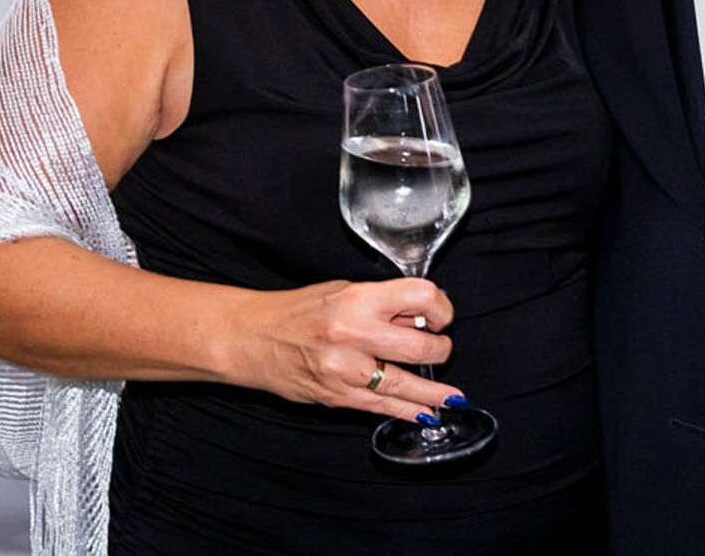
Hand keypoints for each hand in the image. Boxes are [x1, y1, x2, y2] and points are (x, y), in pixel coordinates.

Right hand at [226, 278, 460, 422]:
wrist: (252, 338)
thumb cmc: (298, 311)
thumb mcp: (343, 290)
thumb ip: (382, 304)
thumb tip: (422, 317)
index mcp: (358, 299)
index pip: (421, 297)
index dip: (440, 308)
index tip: (441, 316)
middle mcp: (353, 333)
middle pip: (419, 346)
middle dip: (440, 350)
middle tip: (441, 349)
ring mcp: (344, 369)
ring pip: (404, 384)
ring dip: (434, 392)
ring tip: (453, 397)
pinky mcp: (336, 396)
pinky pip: (380, 406)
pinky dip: (407, 410)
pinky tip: (425, 413)